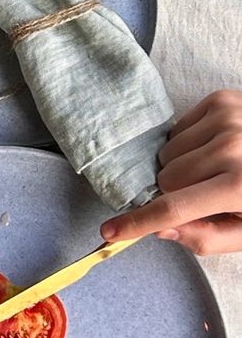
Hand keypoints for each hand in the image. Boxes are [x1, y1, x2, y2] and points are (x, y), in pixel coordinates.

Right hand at [102, 91, 241, 254]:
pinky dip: (190, 142)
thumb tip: (161, 229)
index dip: (137, 223)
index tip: (109, 232)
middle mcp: (230, 148)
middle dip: (178, 192)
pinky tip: (218, 148)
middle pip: (165, 178)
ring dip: (183, 165)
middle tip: (208, 194)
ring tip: (216, 169)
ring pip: (168, 152)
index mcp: (240, 188)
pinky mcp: (222, 100)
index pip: (174, 209)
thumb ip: (207, 237)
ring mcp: (226, 119)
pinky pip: (178, 127)